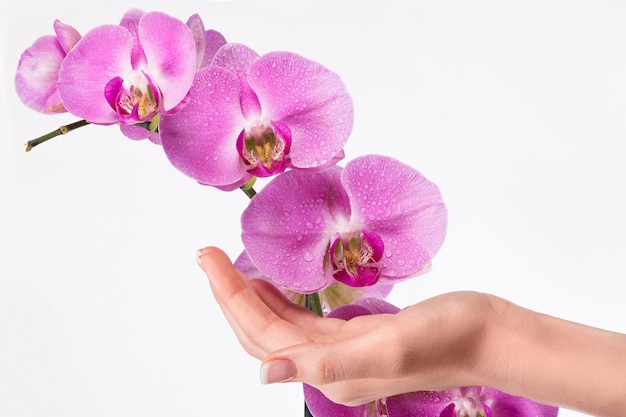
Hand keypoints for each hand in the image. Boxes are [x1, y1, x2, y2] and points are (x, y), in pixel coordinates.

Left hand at [197, 246, 496, 405]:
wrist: (489, 333)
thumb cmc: (448, 337)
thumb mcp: (388, 348)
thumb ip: (327, 363)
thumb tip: (264, 375)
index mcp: (330, 370)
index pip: (263, 334)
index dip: (231, 297)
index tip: (207, 258)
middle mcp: (329, 365)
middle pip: (262, 331)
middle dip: (230, 294)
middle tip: (206, 255)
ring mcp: (343, 350)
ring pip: (280, 326)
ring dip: (250, 297)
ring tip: (227, 266)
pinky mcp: (358, 333)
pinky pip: (305, 321)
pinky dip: (281, 301)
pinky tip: (274, 284)